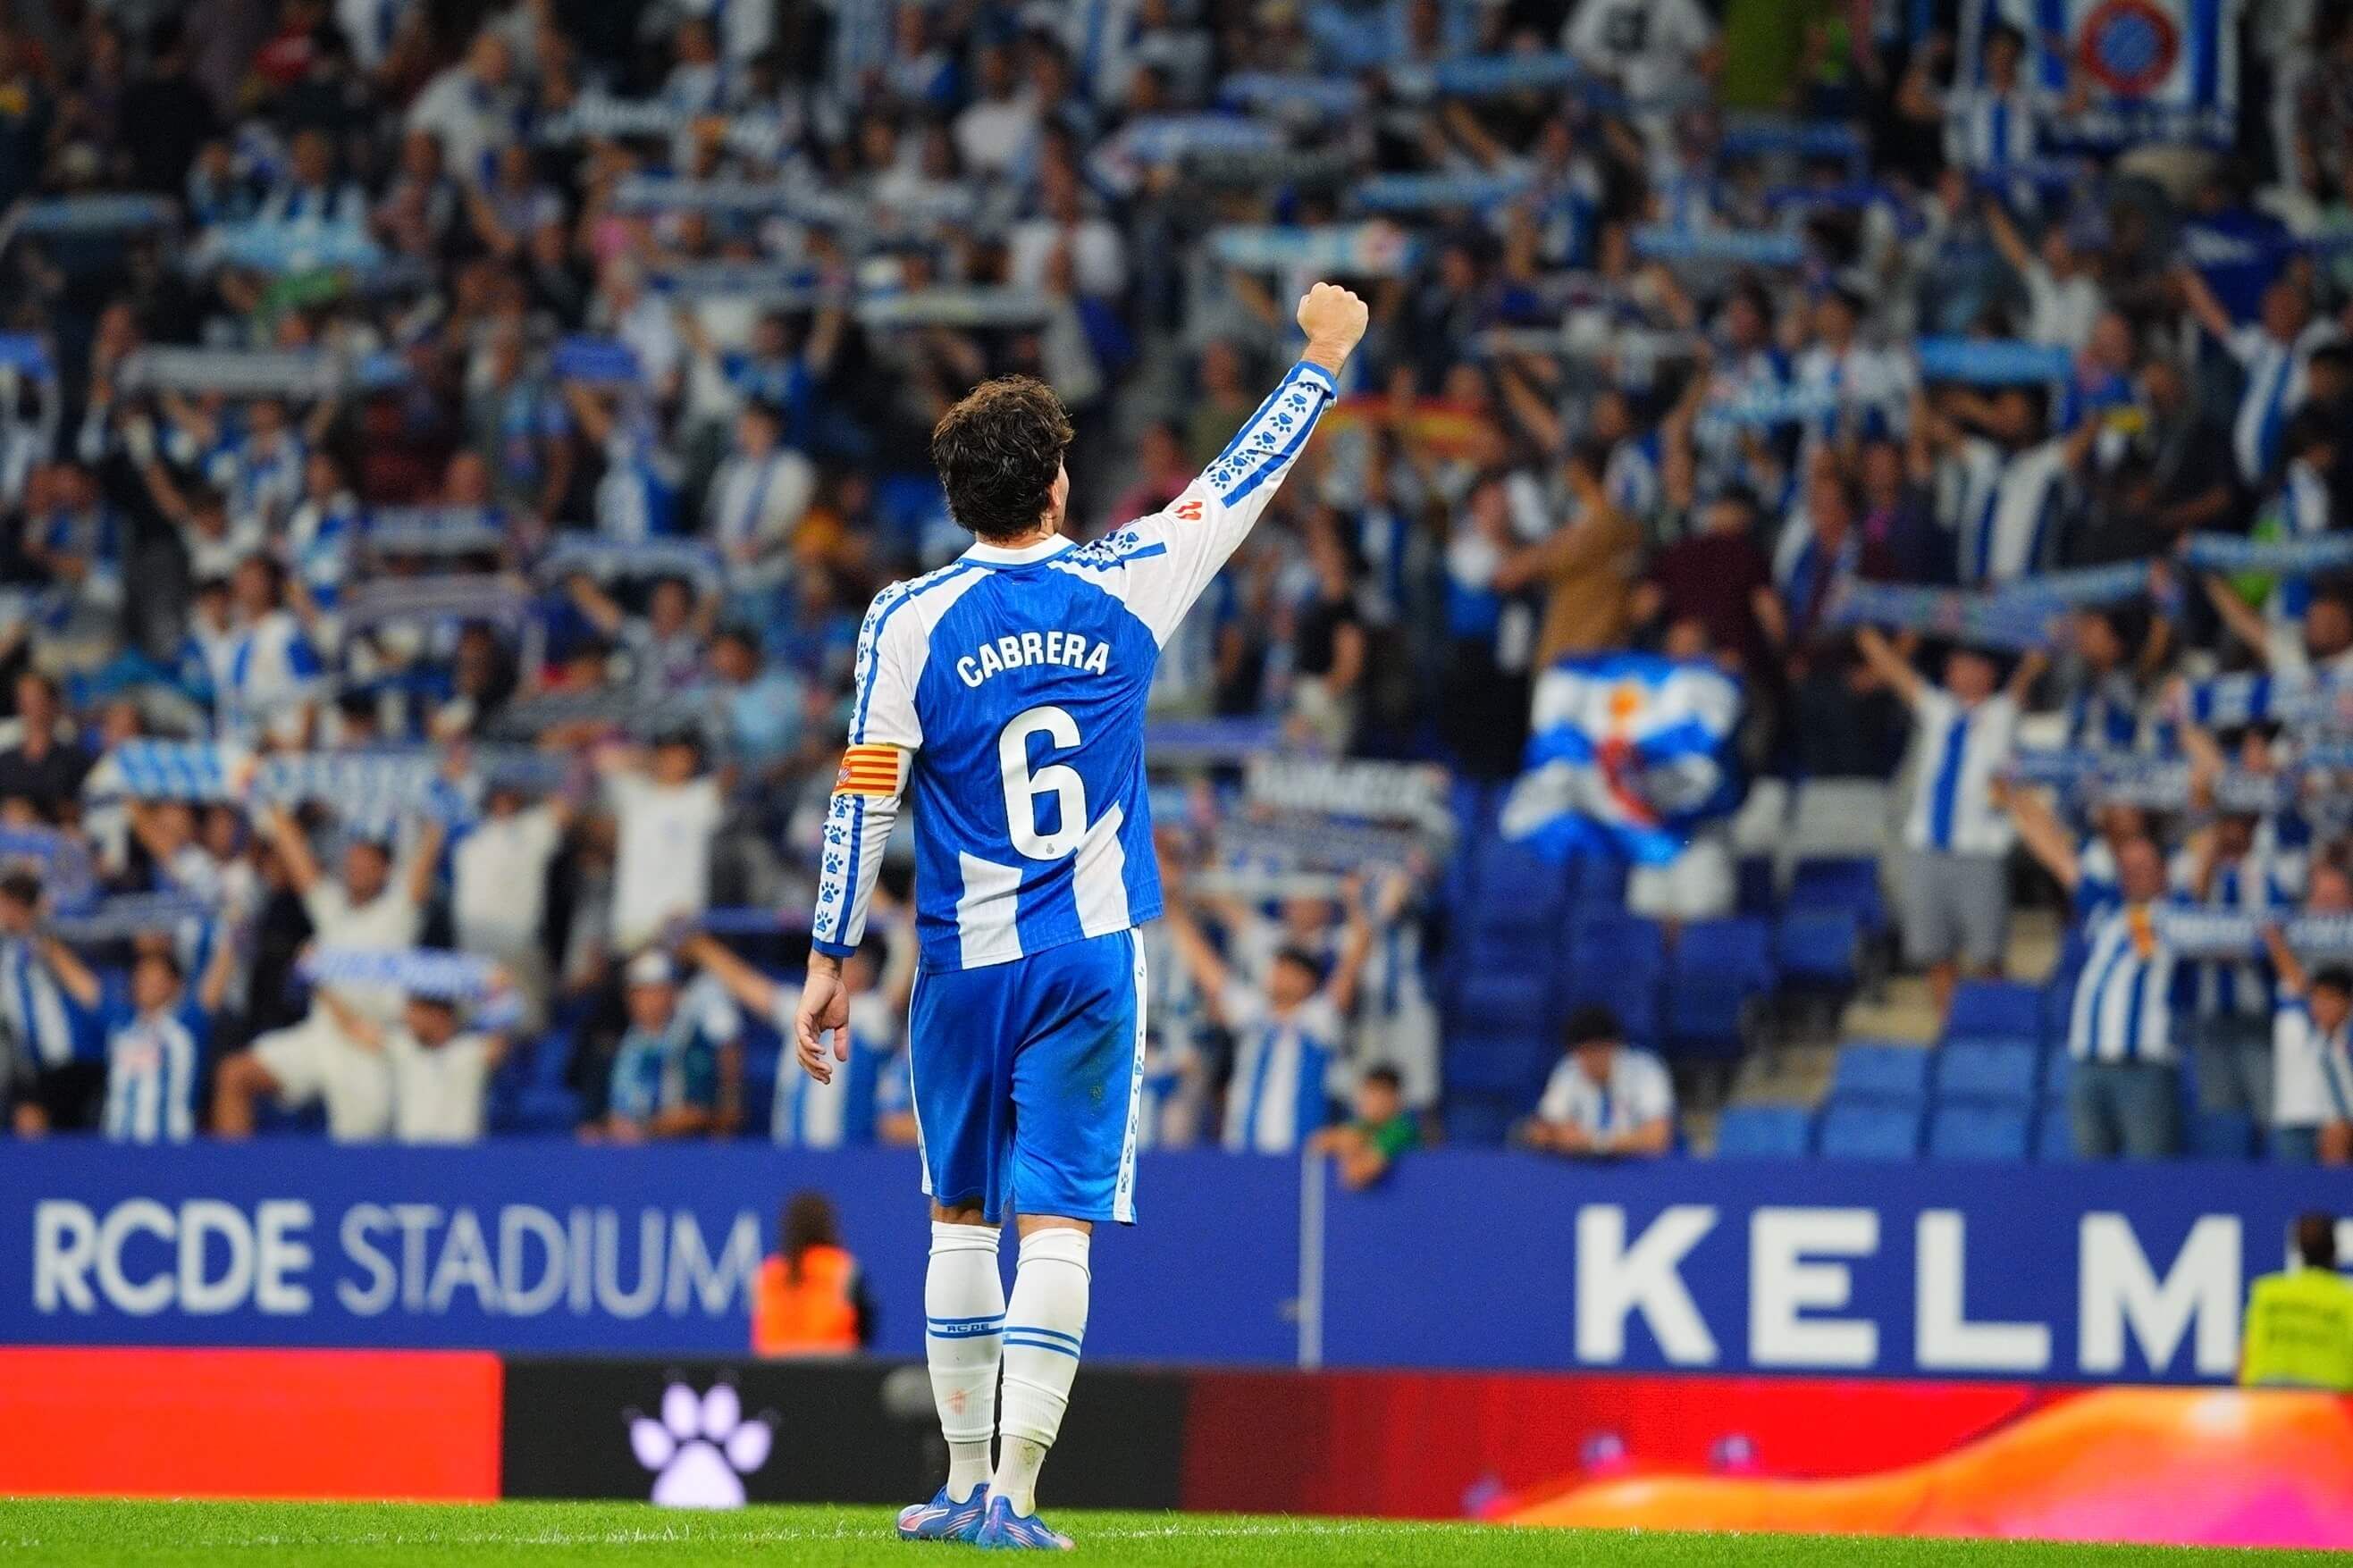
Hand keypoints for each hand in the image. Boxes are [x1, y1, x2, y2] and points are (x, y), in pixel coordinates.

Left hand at [794, 955, 849, 1083]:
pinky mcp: (801, 1017)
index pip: (810, 1057)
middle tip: (827, 1078)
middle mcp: (804, 1032)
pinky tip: (822, 1051)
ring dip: (813, 1062)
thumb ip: (841, 1041)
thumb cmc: (835, 997)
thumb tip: (843, 1060)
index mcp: (812, 1034)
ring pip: (802, 1050)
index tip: (828, 1080)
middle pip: (803, 1058)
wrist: (831, 979)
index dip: (817, 1069)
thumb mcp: (842, 1024)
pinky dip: (810, 1046)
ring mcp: (801, 1025)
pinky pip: (803, 1036)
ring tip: (827, 1068)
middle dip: (814, 1070)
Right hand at [1296, 281, 1368, 371]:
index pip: (1322, 289)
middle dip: (1335, 302)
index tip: (1322, 312)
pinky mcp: (1362, 308)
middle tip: (1331, 319)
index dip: (1321, 301)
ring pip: (1349, 299)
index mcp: (1321, 290)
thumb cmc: (1314, 331)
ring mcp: (1351, 299)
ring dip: (1346, 307)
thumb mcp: (1302, 314)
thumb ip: (1307, 300)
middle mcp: (1337, 291)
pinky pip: (1360, 308)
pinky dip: (1356, 315)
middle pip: (1337, 292)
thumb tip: (1312, 296)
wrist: (1330, 346)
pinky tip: (1349, 325)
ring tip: (1340, 323)